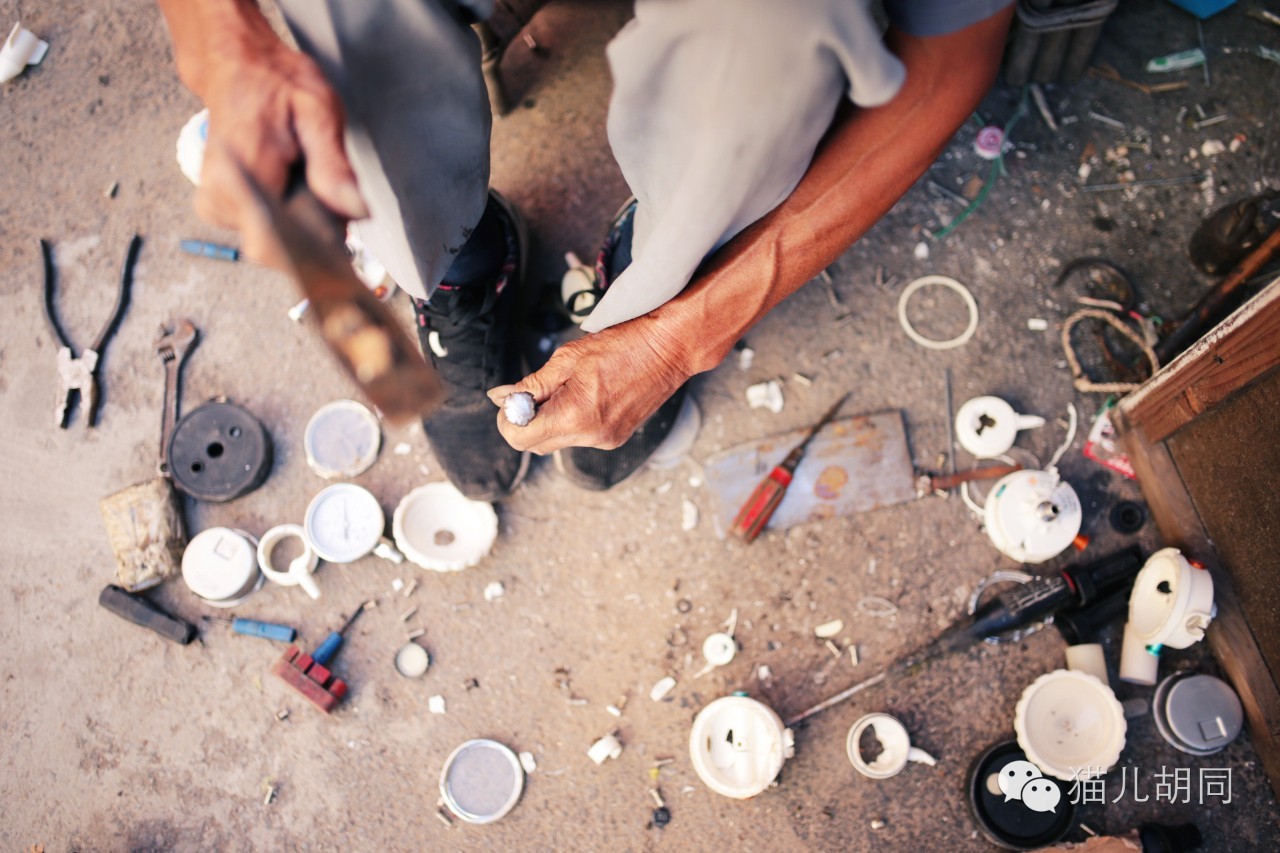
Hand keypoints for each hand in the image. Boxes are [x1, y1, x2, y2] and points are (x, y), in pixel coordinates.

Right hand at [174, 5, 367, 261]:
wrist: (239, 66)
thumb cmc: (278, 84)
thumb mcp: (319, 113)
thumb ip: (333, 166)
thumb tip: (353, 210)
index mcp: (241, 172)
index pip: (272, 247)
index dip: (310, 253)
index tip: (338, 244)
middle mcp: (220, 194)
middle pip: (277, 250)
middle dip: (311, 233)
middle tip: (326, 191)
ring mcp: (215, 203)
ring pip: (271, 242)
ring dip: (299, 223)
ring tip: (304, 179)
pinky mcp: (218, 206)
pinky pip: (261, 231)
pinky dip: (284, 217)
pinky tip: (290, 186)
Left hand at [487, 316, 691, 453]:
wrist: (670, 349)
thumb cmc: (622, 345)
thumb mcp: (567, 358)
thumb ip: (531, 384)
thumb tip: (500, 397)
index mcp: (574, 416)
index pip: (520, 438)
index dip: (508, 419)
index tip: (512, 399)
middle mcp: (589, 437)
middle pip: (536, 445)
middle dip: (526, 421)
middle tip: (535, 391)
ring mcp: (605, 441)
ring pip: (557, 442)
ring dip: (550, 420)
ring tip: (567, 388)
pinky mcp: (616, 439)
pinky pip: (578, 437)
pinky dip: (571, 421)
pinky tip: (586, 395)